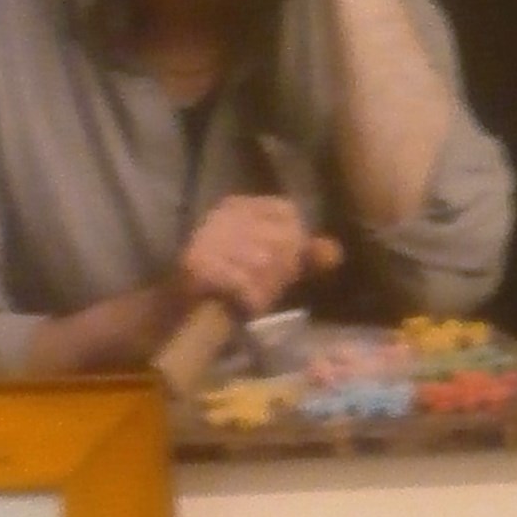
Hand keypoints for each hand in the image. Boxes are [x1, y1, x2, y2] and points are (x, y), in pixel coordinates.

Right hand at [173, 196, 338, 318]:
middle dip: (279, 272)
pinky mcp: (199, 265)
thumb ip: (305, 257)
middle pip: (279, 239)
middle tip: (263, 287)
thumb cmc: (232, 285)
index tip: (286, 265)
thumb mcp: (273, 267)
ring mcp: (208, 237)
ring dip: (262, 289)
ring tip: (250, 296)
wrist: (181, 310)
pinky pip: (243, 284)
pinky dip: (248, 300)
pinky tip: (241, 305)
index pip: (286, 211)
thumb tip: (335, 252)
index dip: (296, 241)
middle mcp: (223, 214)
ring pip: (263, 263)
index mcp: (239, 206)